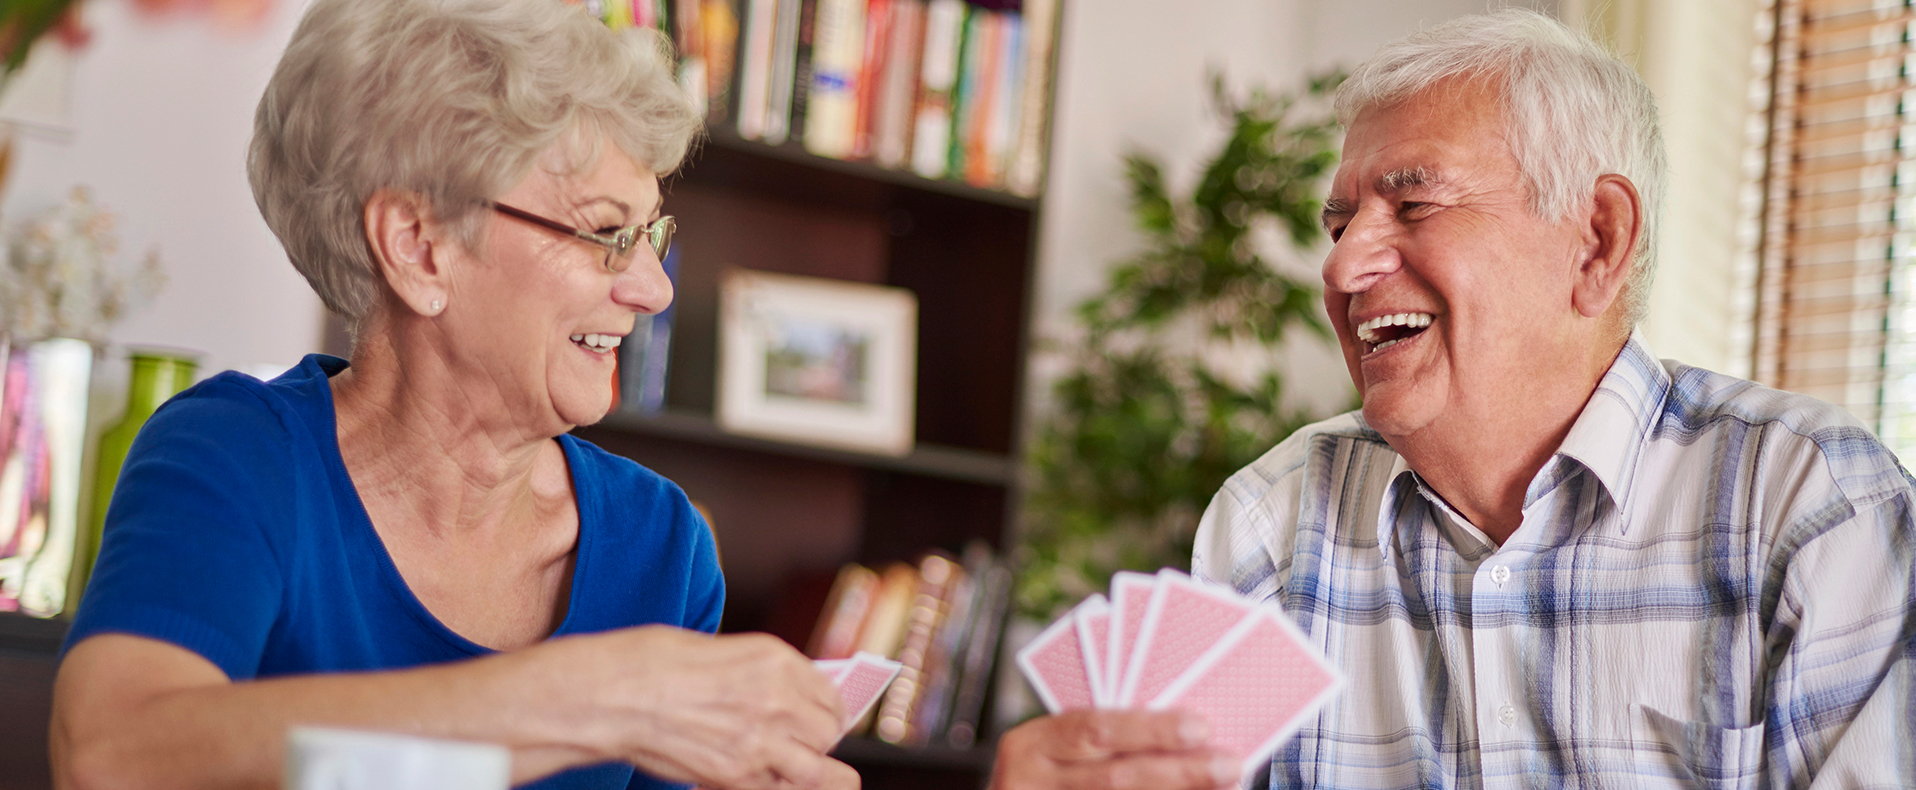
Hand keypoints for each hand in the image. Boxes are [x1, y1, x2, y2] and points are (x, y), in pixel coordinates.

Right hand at [534, 626, 856, 789]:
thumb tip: (787, 696)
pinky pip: (776, 788)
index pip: (828, 694)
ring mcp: (759, 740)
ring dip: (805, 767)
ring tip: (788, 763)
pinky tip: (761, 774)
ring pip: (814, 768)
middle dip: (818, 738)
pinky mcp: (735, 774)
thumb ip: (762, 674)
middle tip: (799, 740)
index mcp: (775, 659)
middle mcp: (776, 698)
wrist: (613, 694)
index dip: (826, 708)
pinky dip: (774, 784)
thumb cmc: (653, 663)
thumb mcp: (721, 650)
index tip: (817, 715)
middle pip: (827, 732)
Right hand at [989, 710, 1238, 789]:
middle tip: (1229, 763)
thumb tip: (1187, 732)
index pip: (1093, 730)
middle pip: (1115, 777)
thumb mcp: (1057, 748)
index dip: (1149, 729)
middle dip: (1179, 771)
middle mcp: (1030, 782)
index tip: (1201, 726)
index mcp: (1031, 744)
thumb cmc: (1047, 771)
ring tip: (1222, 785)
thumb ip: (1104, 740)